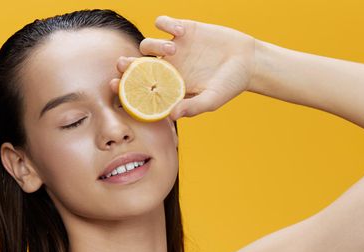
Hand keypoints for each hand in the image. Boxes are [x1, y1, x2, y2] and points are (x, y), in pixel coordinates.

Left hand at [110, 15, 255, 120]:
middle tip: (123, 64)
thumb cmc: (230, 85)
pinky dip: (166, 24)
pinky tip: (180, 32)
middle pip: (137, 65)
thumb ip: (192, 107)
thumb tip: (171, 115)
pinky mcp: (184, 30)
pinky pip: (164, 23)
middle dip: (127, 64)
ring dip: (154, 46)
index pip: (140, 88)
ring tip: (174, 50)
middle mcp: (168, 67)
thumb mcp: (212, 99)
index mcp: (170, 86)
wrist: (248, 61)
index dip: (124, 87)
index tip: (115, 85)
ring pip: (148, 44)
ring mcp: (175, 48)